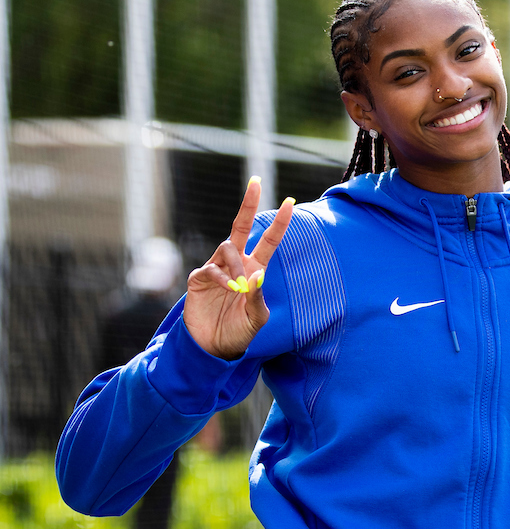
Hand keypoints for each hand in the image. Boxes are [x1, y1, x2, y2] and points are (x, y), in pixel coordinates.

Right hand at [183, 179, 293, 359]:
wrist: (212, 347)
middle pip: (240, 226)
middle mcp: (235, 264)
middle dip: (248, 204)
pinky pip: (211, 268)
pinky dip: (222, 277)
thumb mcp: (257, 318)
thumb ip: (258, 297)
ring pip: (227, 247)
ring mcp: (216, 268)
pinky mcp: (199, 278)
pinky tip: (229, 289)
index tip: (291, 202)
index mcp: (254, 269)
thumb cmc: (239, 332)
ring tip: (238, 288)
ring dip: (236, 264)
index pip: (268, 240)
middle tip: (256, 181)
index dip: (279, 223)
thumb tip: (258, 274)